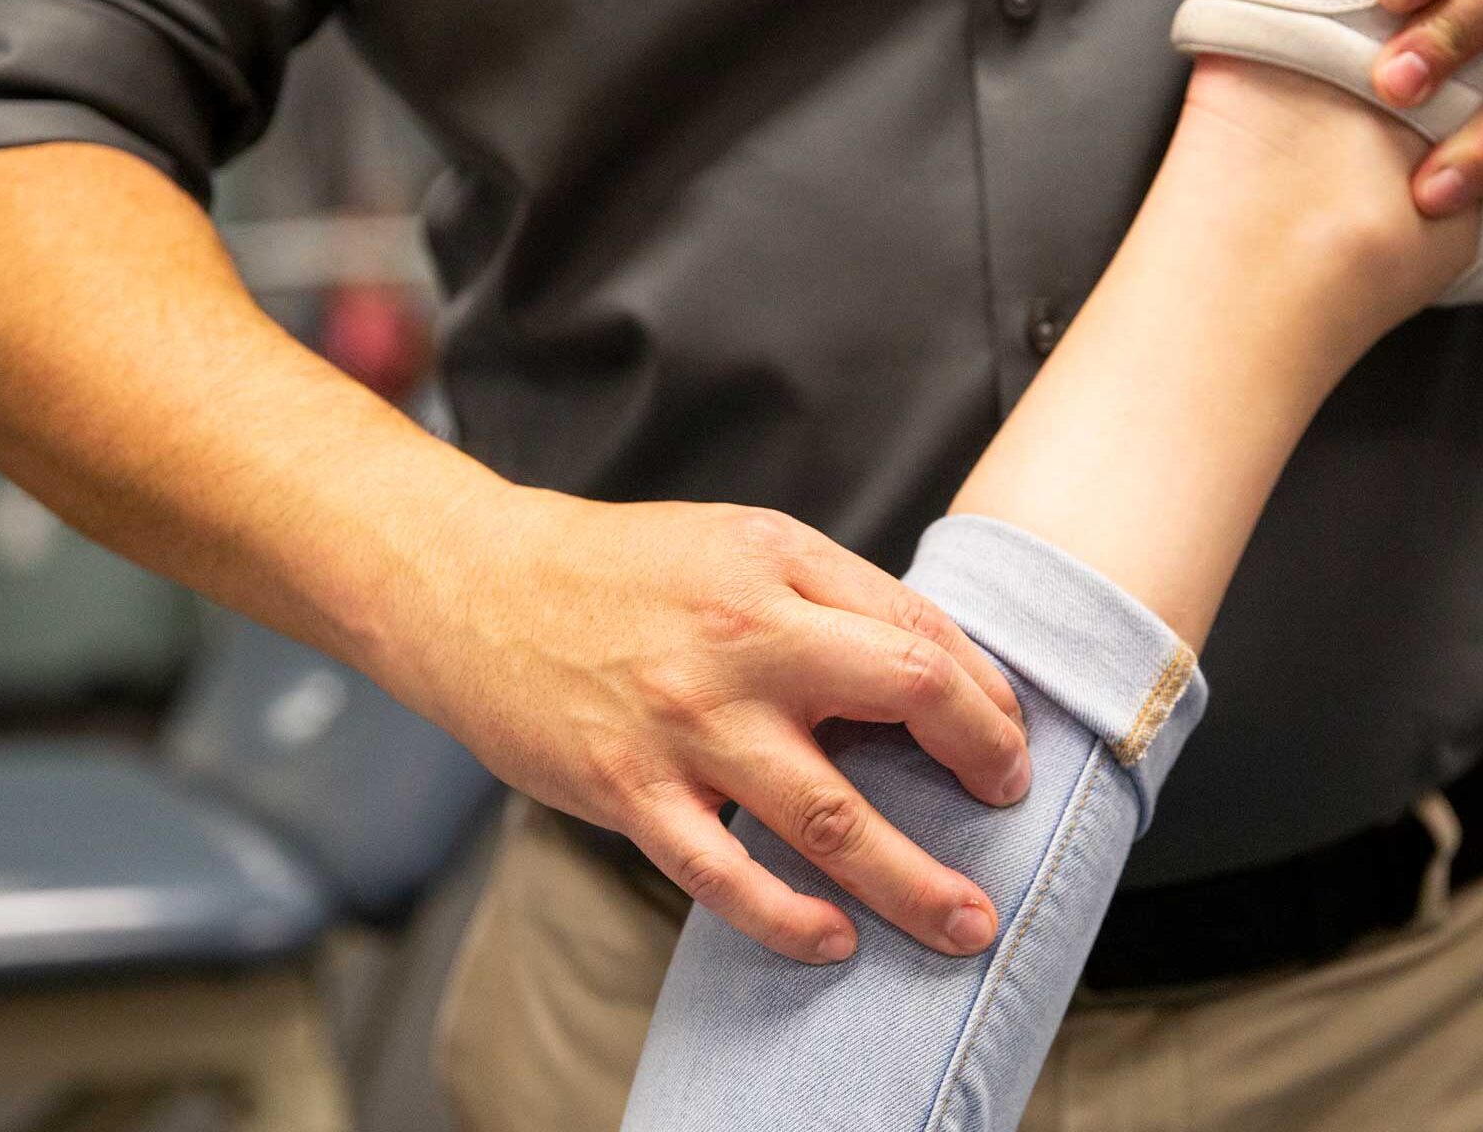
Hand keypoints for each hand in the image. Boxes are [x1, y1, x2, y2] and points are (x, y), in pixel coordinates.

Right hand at [408, 490, 1029, 963]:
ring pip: (830, 817)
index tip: (1005, 740)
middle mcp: (743, 639)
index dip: (984, 694)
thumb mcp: (734, 545)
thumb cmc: (614, 571)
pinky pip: (723, 875)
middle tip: (1011, 809)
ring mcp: (686, 722)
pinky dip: (788, 918)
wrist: (471, 585)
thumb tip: (929, 674)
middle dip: (983, 763)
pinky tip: (834, 939)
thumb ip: (826, 598)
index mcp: (778, 565)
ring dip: (912, 883)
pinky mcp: (628, 790)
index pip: (919, 633)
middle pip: (904, 700)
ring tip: (965, 925)